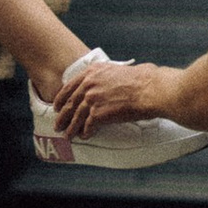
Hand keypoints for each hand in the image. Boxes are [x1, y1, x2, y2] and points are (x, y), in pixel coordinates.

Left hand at [52, 55, 184, 136]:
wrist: (150, 89)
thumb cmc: (143, 80)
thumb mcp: (119, 70)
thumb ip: (107, 77)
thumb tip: (108, 83)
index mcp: (93, 71)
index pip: (70, 85)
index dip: (61, 98)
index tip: (57, 105)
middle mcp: (89, 83)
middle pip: (70, 102)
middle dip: (62, 115)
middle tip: (58, 124)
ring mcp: (92, 98)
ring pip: (76, 116)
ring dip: (71, 128)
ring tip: (68, 135)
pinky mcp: (98, 113)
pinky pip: (88, 126)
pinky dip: (85, 132)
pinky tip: (85, 136)